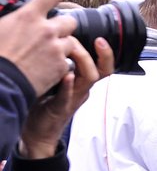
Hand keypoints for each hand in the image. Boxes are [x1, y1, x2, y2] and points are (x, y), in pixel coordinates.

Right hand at [0, 0, 78, 97]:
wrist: (2, 83)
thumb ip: (12, 19)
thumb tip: (13, 16)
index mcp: (28, 17)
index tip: (53, 0)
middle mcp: (46, 30)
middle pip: (70, 20)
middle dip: (63, 27)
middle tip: (50, 35)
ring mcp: (56, 48)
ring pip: (71, 42)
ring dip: (62, 47)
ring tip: (46, 55)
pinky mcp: (61, 65)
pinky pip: (68, 61)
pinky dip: (60, 64)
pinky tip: (46, 68)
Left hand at [20, 37, 112, 158]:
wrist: (37, 132)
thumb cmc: (43, 104)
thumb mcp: (54, 79)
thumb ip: (59, 63)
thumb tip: (56, 42)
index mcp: (81, 82)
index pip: (102, 66)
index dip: (105, 53)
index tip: (100, 38)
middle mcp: (81, 89)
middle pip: (102, 71)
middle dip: (103, 55)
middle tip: (98, 42)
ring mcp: (73, 99)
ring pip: (88, 80)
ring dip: (85, 63)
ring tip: (76, 51)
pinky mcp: (60, 108)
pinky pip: (67, 96)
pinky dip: (68, 86)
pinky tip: (67, 77)